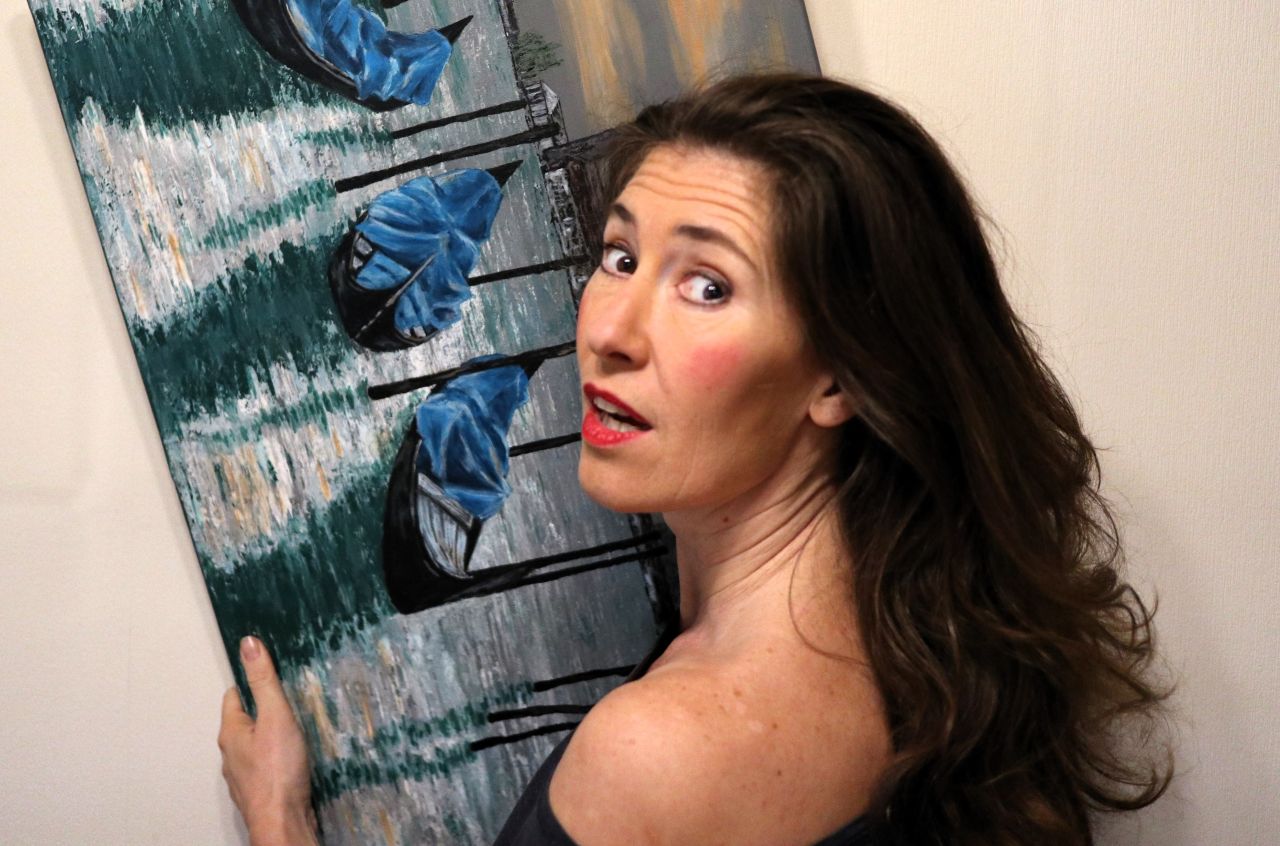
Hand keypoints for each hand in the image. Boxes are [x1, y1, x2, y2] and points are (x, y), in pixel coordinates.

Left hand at [219, 636, 319, 845]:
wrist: (282, 821)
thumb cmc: (277, 769)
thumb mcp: (275, 715)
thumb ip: (264, 680)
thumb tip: (248, 644)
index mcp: (231, 731)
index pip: (234, 696)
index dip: (250, 683)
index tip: (265, 674)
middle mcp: (231, 754)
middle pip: (242, 722)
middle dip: (260, 710)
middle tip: (282, 700)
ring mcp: (243, 776)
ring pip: (252, 746)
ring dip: (267, 737)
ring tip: (290, 728)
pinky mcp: (258, 791)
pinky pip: (264, 766)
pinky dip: (274, 759)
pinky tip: (291, 760)